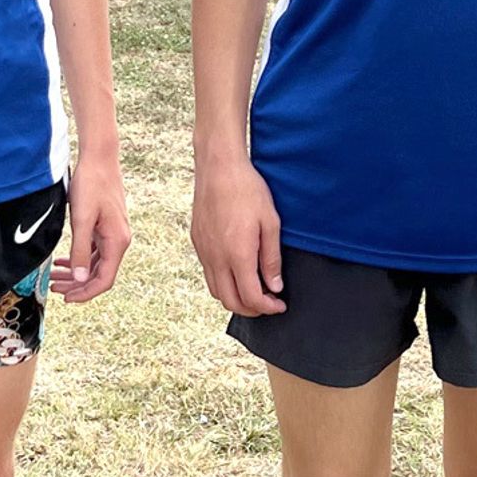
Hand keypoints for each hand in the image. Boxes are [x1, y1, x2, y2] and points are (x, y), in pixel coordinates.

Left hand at [50, 153, 130, 302]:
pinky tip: (63, 261)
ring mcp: (113, 233)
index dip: (86, 293)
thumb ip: (81, 250)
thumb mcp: (82, 219)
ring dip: (76, 273)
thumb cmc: (92, 184)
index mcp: (117, 241)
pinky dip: (79, 258)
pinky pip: (94, 251)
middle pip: (99, 274)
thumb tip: (81, 279)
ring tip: (54, 277)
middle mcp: (119, 240)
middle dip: (77, 285)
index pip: (104, 279)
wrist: (99, 158)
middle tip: (54, 288)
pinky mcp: (106, 226)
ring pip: (95, 263)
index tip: (67, 298)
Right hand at [191, 153, 285, 316]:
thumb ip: (271, 258)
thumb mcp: (270, 222)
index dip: (268, 308)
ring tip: (252, 289)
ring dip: (234, 298)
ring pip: (216, 290)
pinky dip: (222, 282)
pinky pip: (208, 273)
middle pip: (230, 302)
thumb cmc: (247, 190)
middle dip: (251, 310)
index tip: (279, 305)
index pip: (251, 298)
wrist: (219, 166)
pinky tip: (236, 270)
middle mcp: (216, 257)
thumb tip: (274, 286)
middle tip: (267, 303)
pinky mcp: (197, 241)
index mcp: (237, 254)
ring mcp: (204, 250)